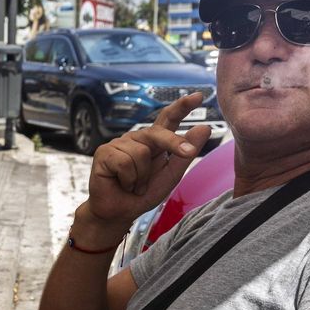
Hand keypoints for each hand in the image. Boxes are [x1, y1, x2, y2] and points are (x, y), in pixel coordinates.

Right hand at [86, 93, 209, 231]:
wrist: (118, 212)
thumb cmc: (143, 194)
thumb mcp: (171, 176)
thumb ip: (185, 153)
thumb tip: (204, 127)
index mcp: (154, 142)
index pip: (168, 118)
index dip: (182, 106)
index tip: (199, 96)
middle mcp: (136, 139)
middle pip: (158, 133)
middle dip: (173, 143)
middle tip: (186, 153)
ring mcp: (118, 144)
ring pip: (141, 153)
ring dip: (141, 177)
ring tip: (133, 185)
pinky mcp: (104, 153)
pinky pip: (125, 163)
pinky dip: (129, 180)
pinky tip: (121, 183)